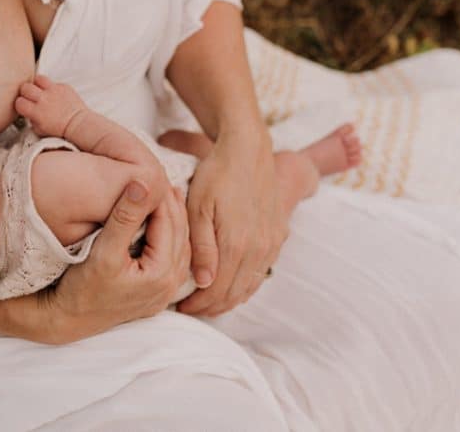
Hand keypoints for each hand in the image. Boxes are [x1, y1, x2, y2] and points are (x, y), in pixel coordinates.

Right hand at [14, 75, 86, 137]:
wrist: (78, 124)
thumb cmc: (60, 129)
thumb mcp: (40, 130)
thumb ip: (31, 120)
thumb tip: (28, 113)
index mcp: (36, 112)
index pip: (19, 102)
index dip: (20, 104)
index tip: (24, 106)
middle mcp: (44, 99)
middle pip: (25, 87)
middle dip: (25, 92)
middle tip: (29, 97)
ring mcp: (54, 91)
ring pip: (38, 79)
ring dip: (37, 84)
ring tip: (40, 90)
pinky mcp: (63, 86)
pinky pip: (53, 82)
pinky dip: (51, 87)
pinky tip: (54, 94)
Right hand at [48, 174, 190, 341]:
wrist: (69, 319)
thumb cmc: (82, 287)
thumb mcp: (102, 250)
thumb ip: (125, 217)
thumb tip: (145, 182)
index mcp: (162, 273)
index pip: (169, 222)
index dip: (160, 195)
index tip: (153, 172)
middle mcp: (170, 285)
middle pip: (179, 234)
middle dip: (171, 205)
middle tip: (162, 176)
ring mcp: (165, 291)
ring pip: (180, 246)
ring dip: (173, 220)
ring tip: (164, 196)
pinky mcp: (157, 293)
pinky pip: (173, 258)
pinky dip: (170, 236)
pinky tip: (160, 224)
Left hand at [173, 130, 285, 316]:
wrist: (248, 150)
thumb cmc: (216, 174)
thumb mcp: (197, 207)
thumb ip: (202, 247)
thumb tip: (203, 282)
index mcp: (237, 244)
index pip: (217, 290)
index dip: (198, 304)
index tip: (180, 307)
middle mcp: (259, 249)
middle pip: (235, 293)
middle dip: (211, 307)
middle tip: (190, 309)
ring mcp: (272, 243)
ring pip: (250, 286)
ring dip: (229, 299)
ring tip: (207, 301)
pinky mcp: (278, 235)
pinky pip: (262, 271)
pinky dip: (245, 284)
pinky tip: (230, 283)